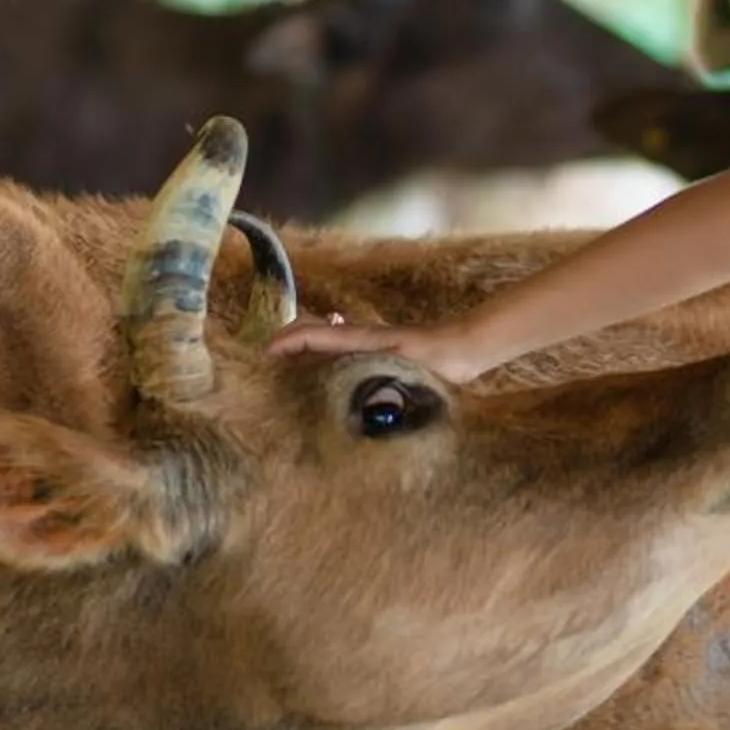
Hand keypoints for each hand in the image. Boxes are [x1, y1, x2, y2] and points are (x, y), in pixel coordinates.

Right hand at [265, 311, 498, 384]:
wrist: (467, 345)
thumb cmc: (442, 357)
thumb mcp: (412, 369)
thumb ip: (387, 379)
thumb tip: (362, 399)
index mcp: (361, 339)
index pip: (313, 334)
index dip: (285, 343)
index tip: (263, 358)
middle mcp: (359, 338)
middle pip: (310, 331)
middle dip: (283, 343)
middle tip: (262, 370)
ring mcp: (367, 343)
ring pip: (322, 339)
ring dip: (299, 350)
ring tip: (281, 376)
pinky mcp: (376, 352)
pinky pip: (337, 350)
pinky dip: (318, 356)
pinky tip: (318, 379)